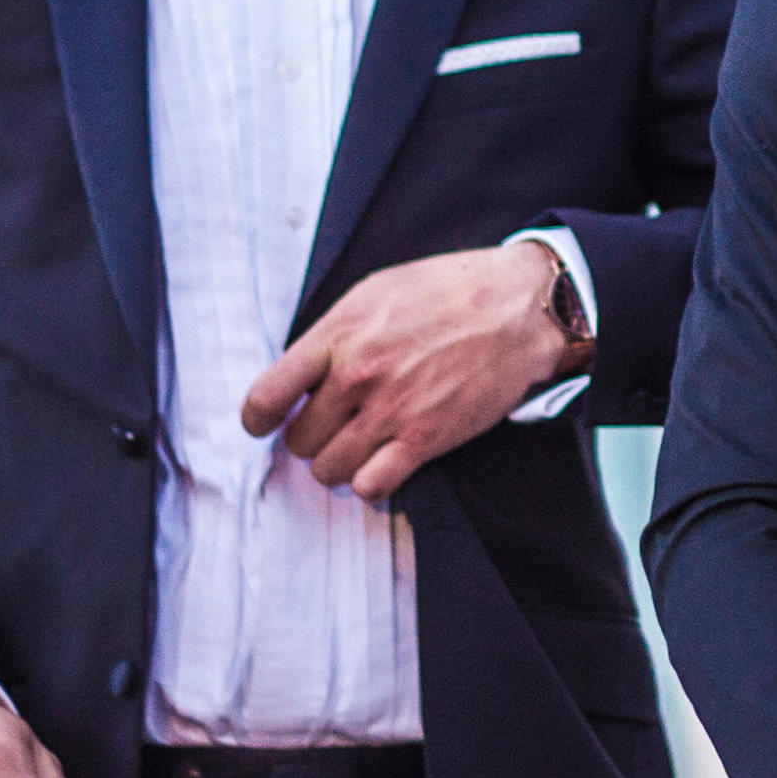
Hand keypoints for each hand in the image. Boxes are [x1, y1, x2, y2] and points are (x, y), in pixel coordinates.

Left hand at [240, 243, 577, 501]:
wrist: (518, 308)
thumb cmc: (450, 291)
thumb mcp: (376, 293)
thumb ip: (334, 334)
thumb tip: (302, 373)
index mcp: (339, 334)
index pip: (267, 395)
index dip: (258, 418)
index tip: (263, 423)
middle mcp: (358, 376)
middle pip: (299, 439)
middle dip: (308, 437)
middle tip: (329, 426)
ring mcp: (391, 412)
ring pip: (328, 470)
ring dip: (336, 464)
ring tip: (353, 447)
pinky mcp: (426, 439)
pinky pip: (372, 486)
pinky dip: (370, 483)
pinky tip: (379, 465)